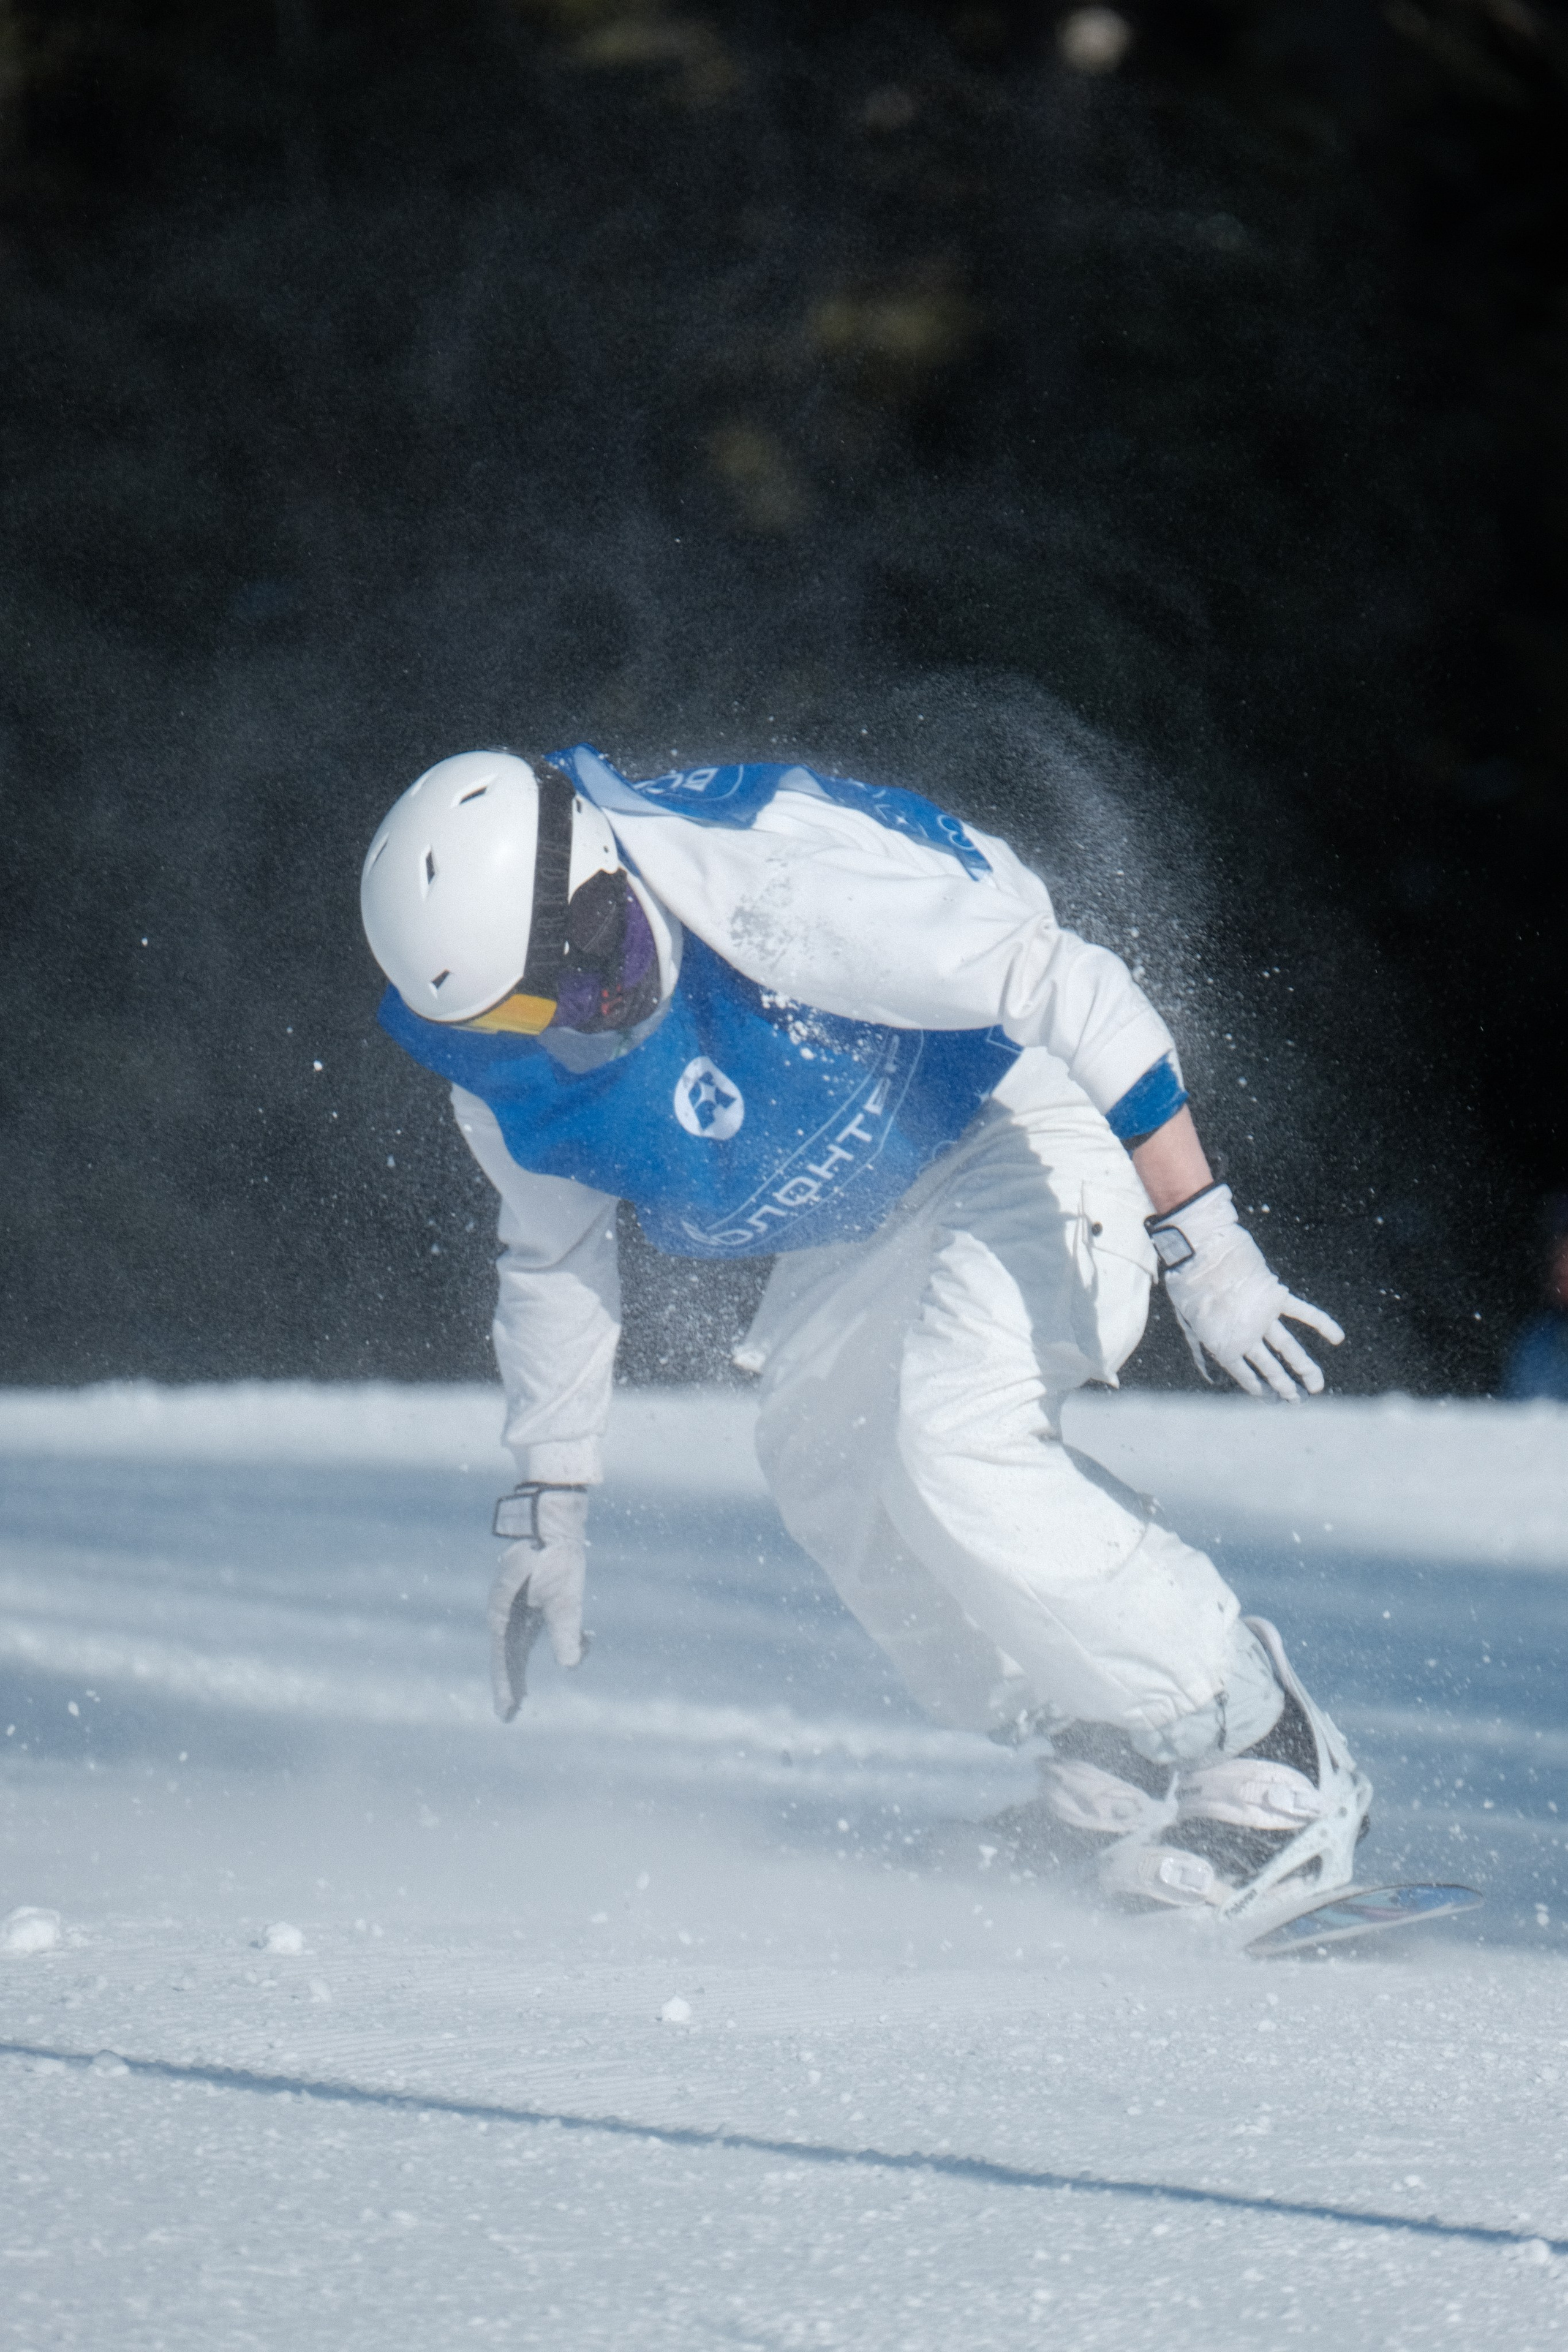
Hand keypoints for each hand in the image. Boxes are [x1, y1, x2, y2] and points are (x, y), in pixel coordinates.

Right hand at [487, 1484, 588, 1721]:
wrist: (552, 1519)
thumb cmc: (556, 1557)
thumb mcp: (564, 1596)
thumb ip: (565, 1631)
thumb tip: (570, 1666)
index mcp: (503, 1615)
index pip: (503, 1660)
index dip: (506, 1688)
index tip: (507, 1715)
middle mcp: (503, 1612)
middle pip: (505, 1655)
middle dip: (510, 1684)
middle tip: (509, 1715)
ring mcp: (512, 1603)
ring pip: (515, 1643)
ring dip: (520, 1667)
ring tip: (523, 1696)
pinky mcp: (526, 1595)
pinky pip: (527, 1627)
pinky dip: (538, 1643)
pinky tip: (565, 1647)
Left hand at [1147, 1182, 1343, 1401]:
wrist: (1199, 1254)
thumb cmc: (1187, 1285)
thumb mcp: (1187, 1322)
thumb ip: (1198, 1349)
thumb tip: (1207, 1375)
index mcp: (1223, 1346)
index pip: (1245, 1375)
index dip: (1256, 1387)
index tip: (1268, 1397)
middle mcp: (1247, 1336)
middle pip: (1270, 1367)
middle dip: (1285, 1386)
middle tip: (1297, 1400)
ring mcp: (1263, 1318)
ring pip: (1289, 1348)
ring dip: (1304, 1368)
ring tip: (1317, 1386)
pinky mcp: (1275, 1297)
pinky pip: (1303, 1312)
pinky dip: (1321, 1323)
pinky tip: (1337, 1337)